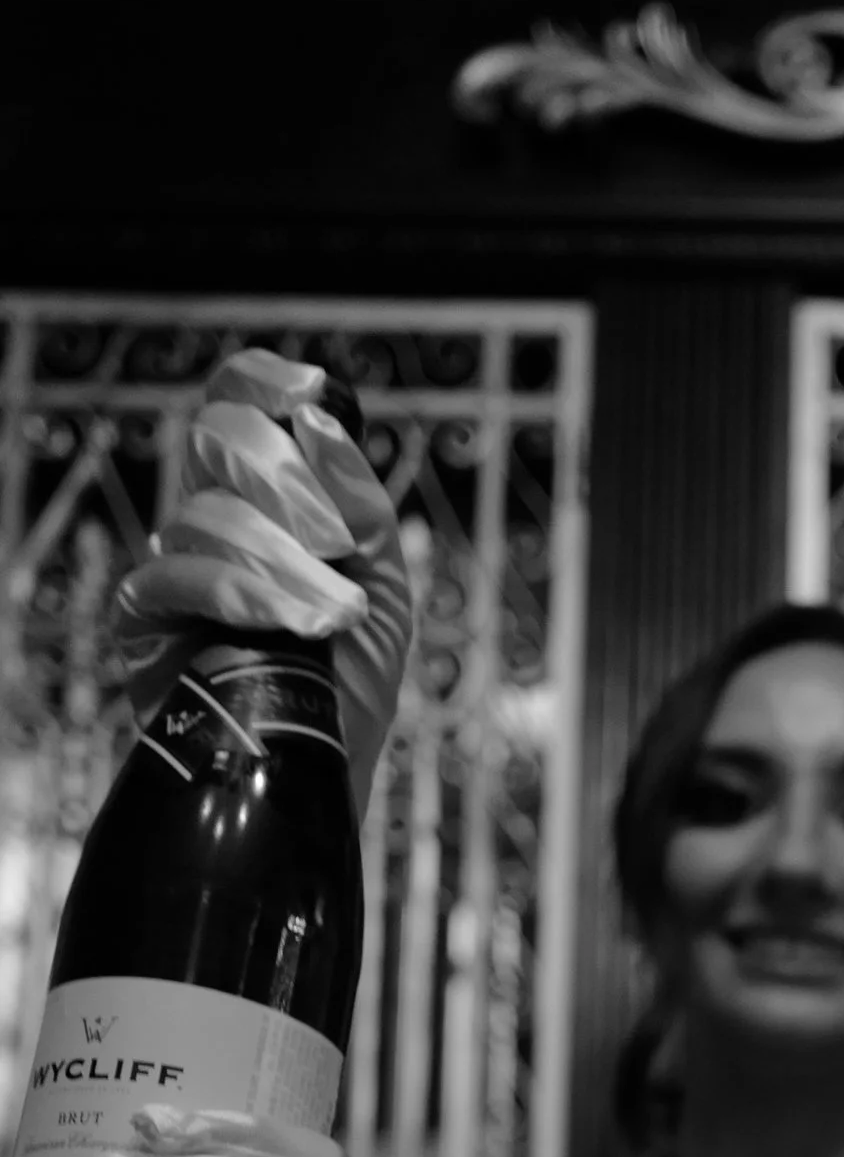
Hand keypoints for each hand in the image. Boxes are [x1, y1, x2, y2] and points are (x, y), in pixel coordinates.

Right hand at [119, 350, 413, 817]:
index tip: (314, 395)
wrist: (321, 773)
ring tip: (336, 617)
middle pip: (219, 438)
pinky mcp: (146, 619)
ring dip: (285, 564)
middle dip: (289, 484)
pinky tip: (298, 625)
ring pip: (209, 515)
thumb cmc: (350, 686)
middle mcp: (213, 520)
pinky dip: (247, 595)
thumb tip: (319, 422)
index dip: (264, 383)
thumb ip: (363, 508)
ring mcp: (175, 565)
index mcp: (265, 502)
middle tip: (338, 544)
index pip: (236, 404)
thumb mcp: (385, 590)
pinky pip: (178, 575)